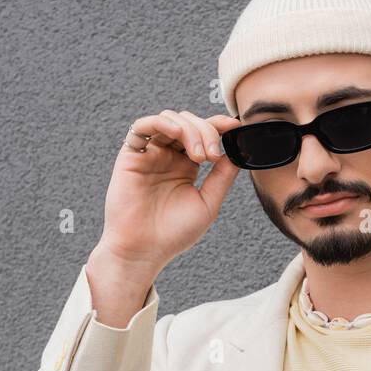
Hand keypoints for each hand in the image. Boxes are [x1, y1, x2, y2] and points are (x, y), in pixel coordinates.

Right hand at [95, 109, 243, 276]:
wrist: (143, 251)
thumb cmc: (174, 233)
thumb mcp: (208, 203)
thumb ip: (223, 176)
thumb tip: (240, 150)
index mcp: (186, 165)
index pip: (203, 134)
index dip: (219, 125)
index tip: (235, 126)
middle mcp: (168, 155)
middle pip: (189, 122)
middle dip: (206, 132)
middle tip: (212, 157)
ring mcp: (150, 154)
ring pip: (170, 119)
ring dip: (189, 129)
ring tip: (198, 156)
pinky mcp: (131, 155)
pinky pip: (142, 126)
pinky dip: (161, 122)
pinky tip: (176, 133)